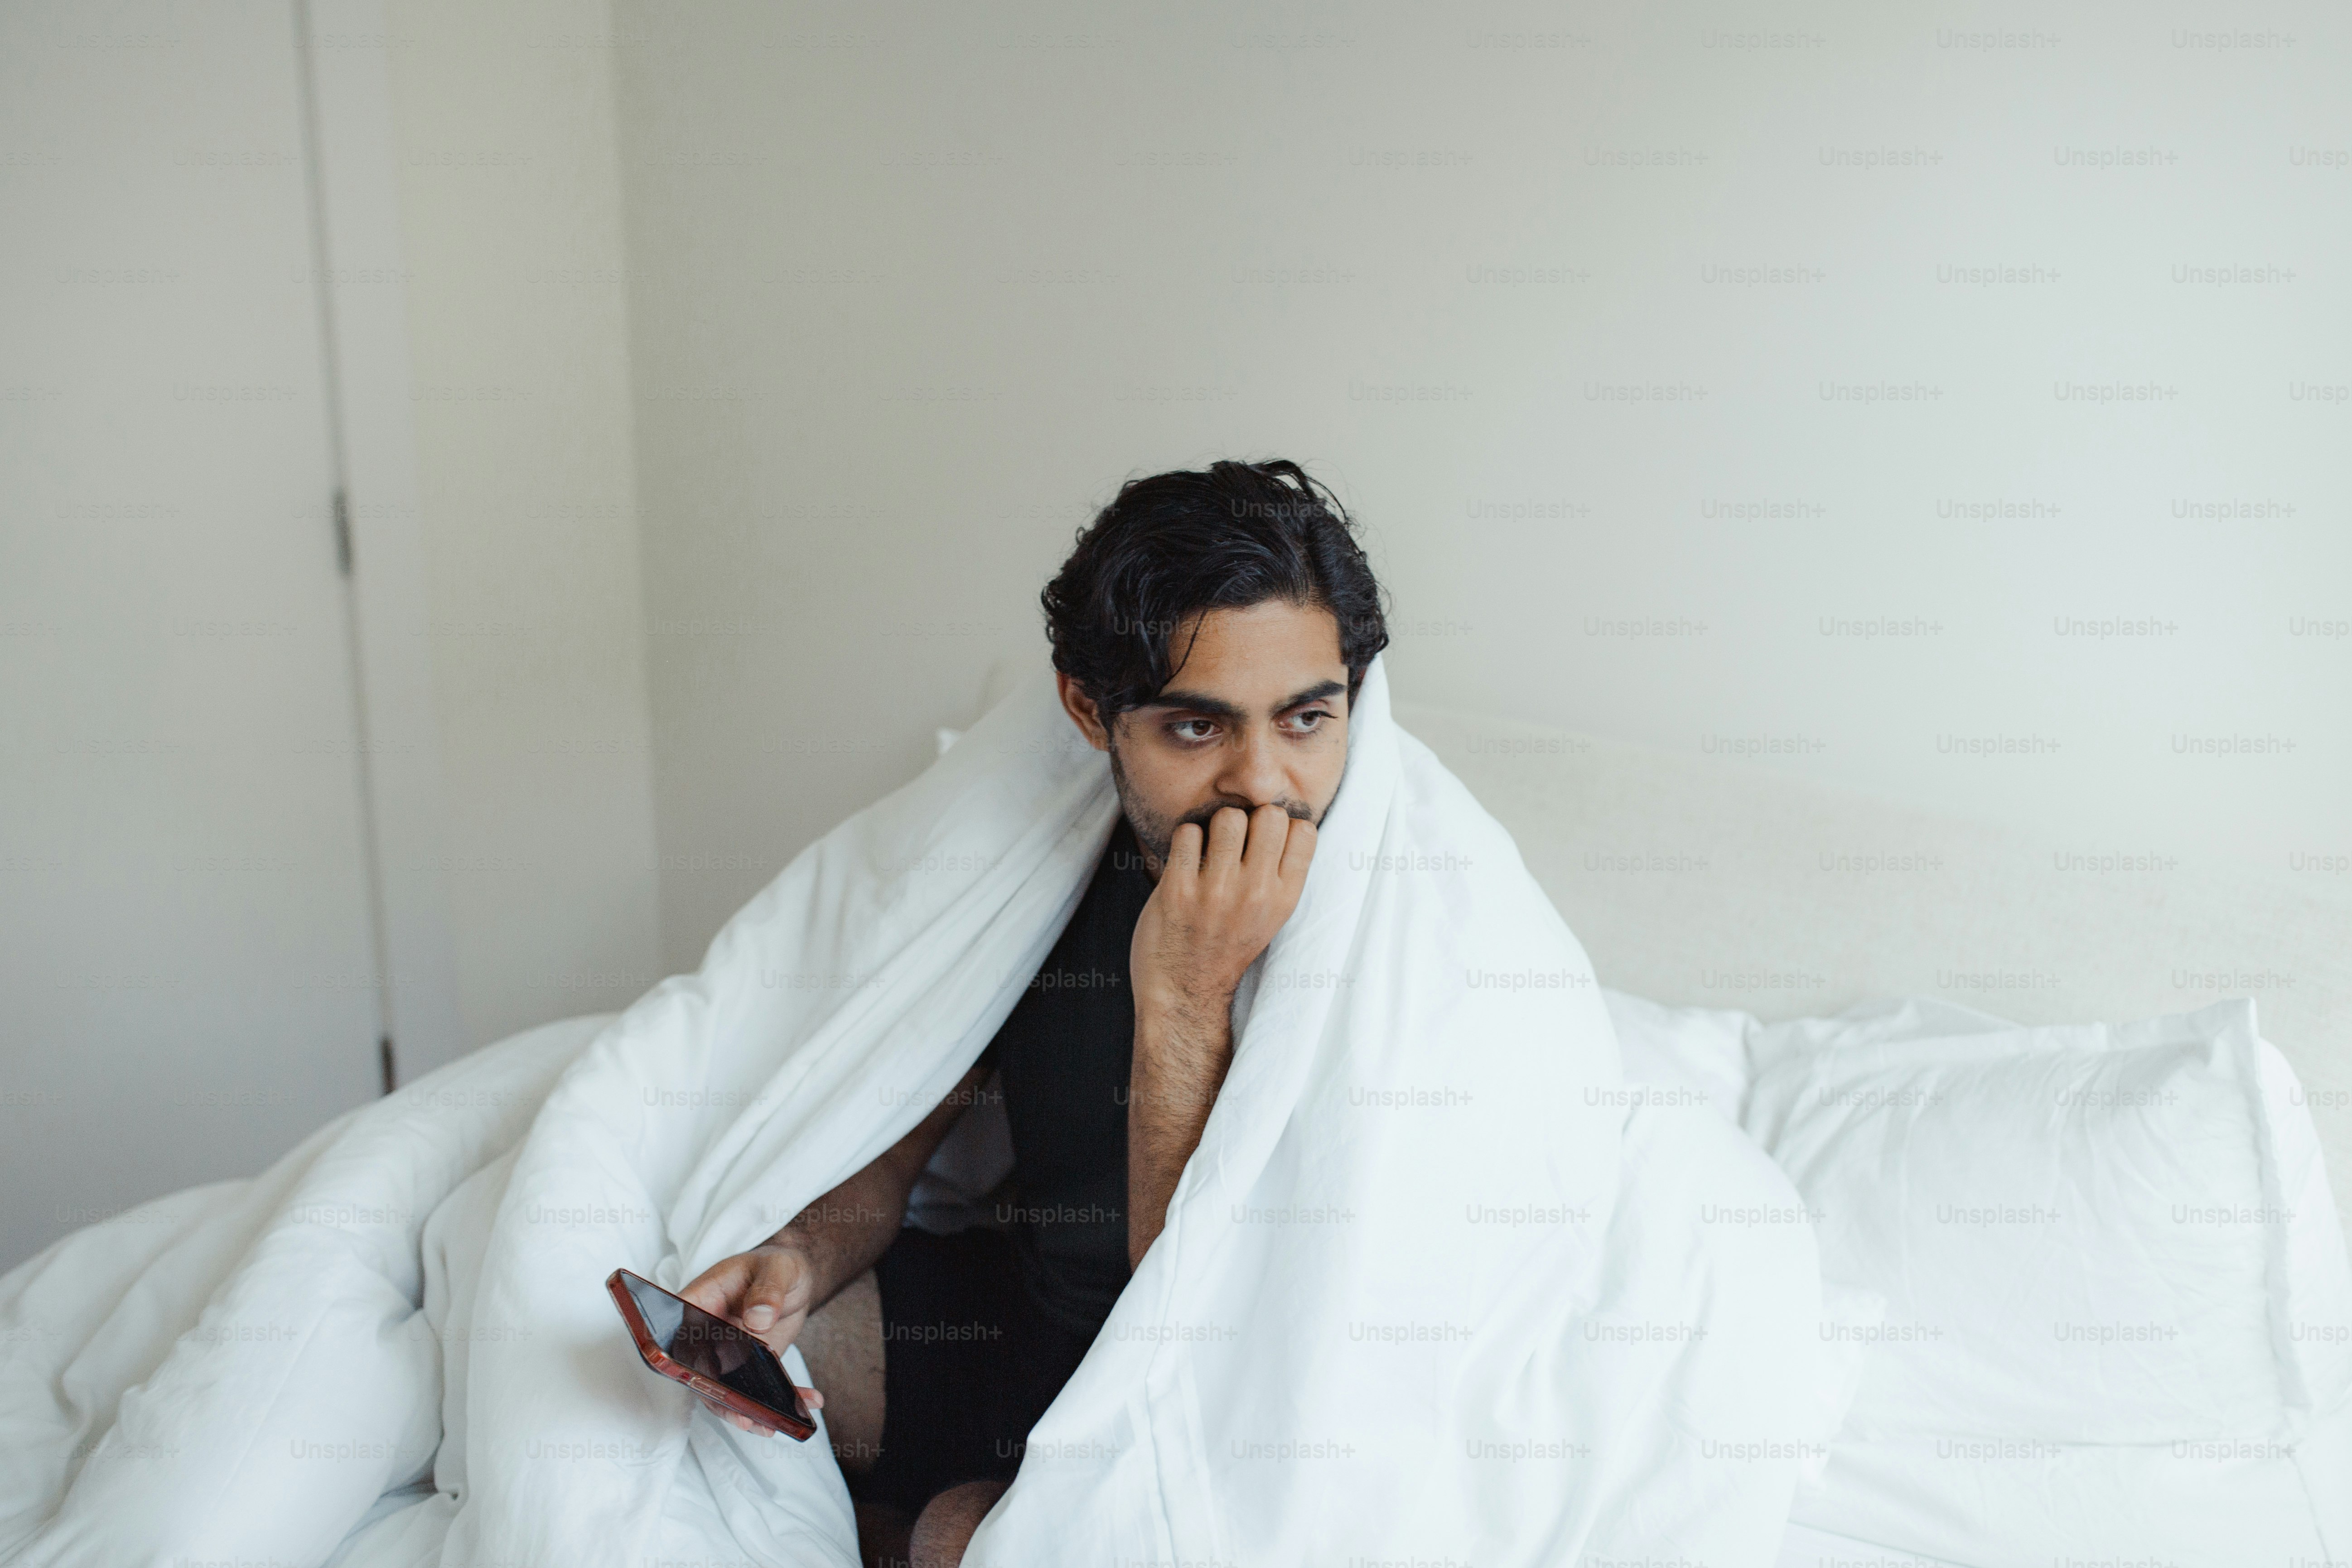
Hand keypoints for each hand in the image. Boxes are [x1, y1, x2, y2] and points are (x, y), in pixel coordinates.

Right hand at [677, 1243, 826, 1435]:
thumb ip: (767, 1290)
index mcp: (700, 1303)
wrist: (794, 1277)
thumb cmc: (776, 1264)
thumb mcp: (777, 1269)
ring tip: (773, 1424)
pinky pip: (759, 1389)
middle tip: (746, 1418)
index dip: (683, 1361)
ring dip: (749, 1411)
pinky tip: (809, 1402)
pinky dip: (783, 1400)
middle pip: (701, 1372)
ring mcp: (726, 1354)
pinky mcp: (749, 1367)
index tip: (701, 1380)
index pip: (679, 1335)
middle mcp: (706, 1335)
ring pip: (727, 1390)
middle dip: (720, 1400)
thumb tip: (757, 1319)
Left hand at [1131, 803, 1315, 1019]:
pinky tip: (1186, 861)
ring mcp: (1217, 892)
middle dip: (1251, 818)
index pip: (1305, 830)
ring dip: (1215, 826)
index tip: (1265, 840)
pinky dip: (1185, 840)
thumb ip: (1280, 873)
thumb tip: (1284, 818)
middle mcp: (1256, 893)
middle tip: (1236, 841)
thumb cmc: (1227, 946)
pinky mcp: (1178, 891)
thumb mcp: (1271, 916)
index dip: (1284, 825)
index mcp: (1284, 898)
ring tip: (1209, 849)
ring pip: (1228, 817)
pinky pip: (1187, 833)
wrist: (1184, 991)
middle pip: (1269, 815)